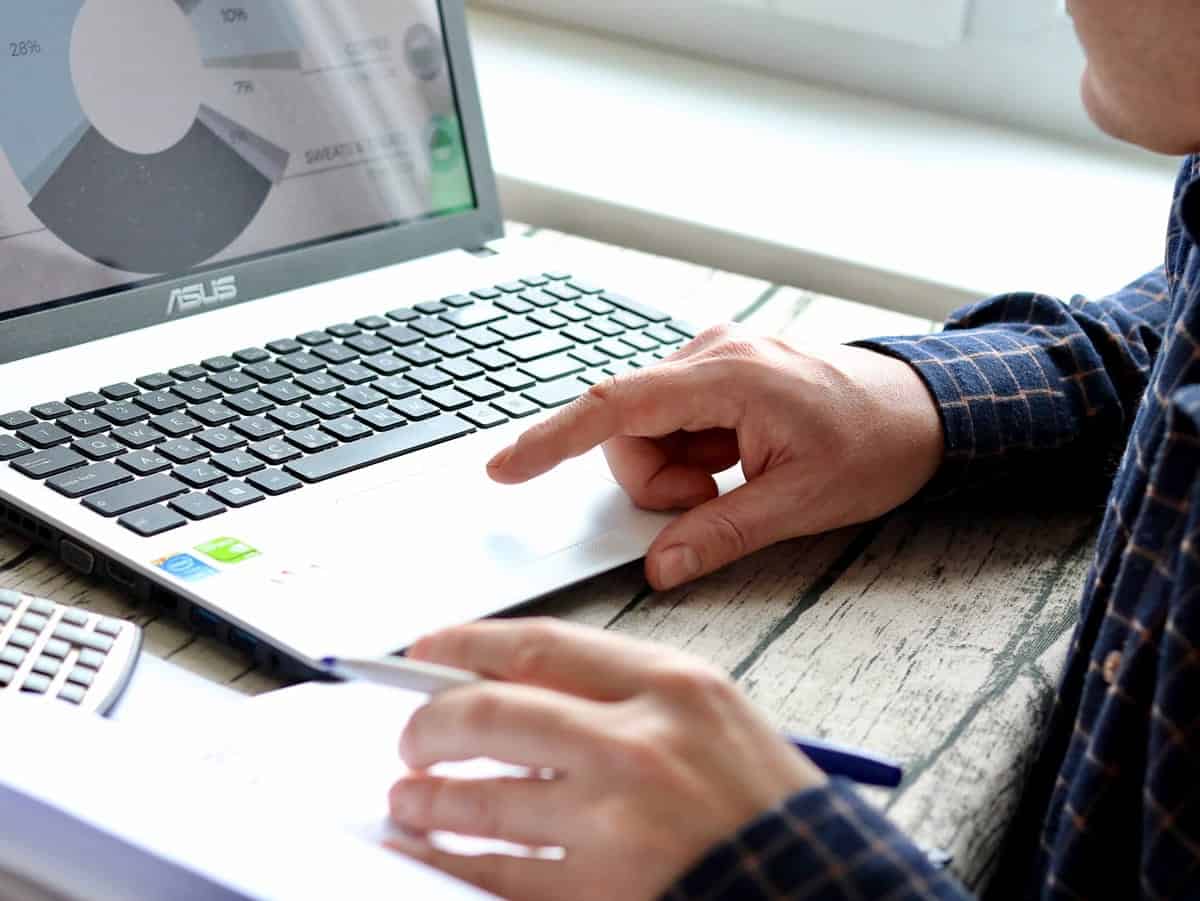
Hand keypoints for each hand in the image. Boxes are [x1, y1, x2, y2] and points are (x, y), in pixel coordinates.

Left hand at [387, 618, 824, 900]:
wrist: (812, 885)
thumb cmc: (765, 805)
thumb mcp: (709, 716)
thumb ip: (620, 694)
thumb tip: (512, 688)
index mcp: (670, 685)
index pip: (539, 644)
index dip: (466, 643)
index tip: (426, 650)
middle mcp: (639, 743)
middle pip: (494, 712)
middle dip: (430, 723)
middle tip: (409, 736)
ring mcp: (616, 820)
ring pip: (484, 798)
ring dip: (428, 799)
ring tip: (407, 798)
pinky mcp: (601, 890)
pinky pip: (499, 873)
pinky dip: (453, 861)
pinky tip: (432, 853)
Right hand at [488, 326, 942, 589]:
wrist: (924, 407)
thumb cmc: (877, 443)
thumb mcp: (802, 503)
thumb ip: (723, 533)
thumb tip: (661, 567)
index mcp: (730, 377)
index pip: (617, 407)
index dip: (552, 440)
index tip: (505, 469)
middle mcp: (713, 354)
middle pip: (627, 428)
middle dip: (654, 480)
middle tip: (710, 500)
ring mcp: (715, 358)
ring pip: (646, 428)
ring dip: (675, 469)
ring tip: (733, 478)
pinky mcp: (719, 371)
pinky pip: (672, 419)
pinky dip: (690, 453)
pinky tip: (735, 458)